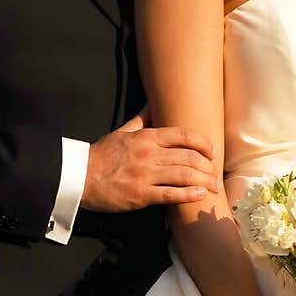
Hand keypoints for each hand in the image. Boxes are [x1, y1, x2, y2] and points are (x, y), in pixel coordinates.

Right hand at [82, 111, 217, 211]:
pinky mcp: (141, 195)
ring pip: (184, 175)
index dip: (203, 143)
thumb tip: (152, 99)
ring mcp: (145, 174)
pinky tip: (200, 195)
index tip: (212, 152)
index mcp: (146, 137)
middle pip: (189, 156)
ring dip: (204, 181)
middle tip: (217, 175)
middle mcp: (149, 153)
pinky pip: (171, 194)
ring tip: (214, 187)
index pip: (183, 135)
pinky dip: (189, 195)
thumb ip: (141, 117)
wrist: (79, 177)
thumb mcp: (123, 131)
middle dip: (208, 166)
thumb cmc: (102, 155)